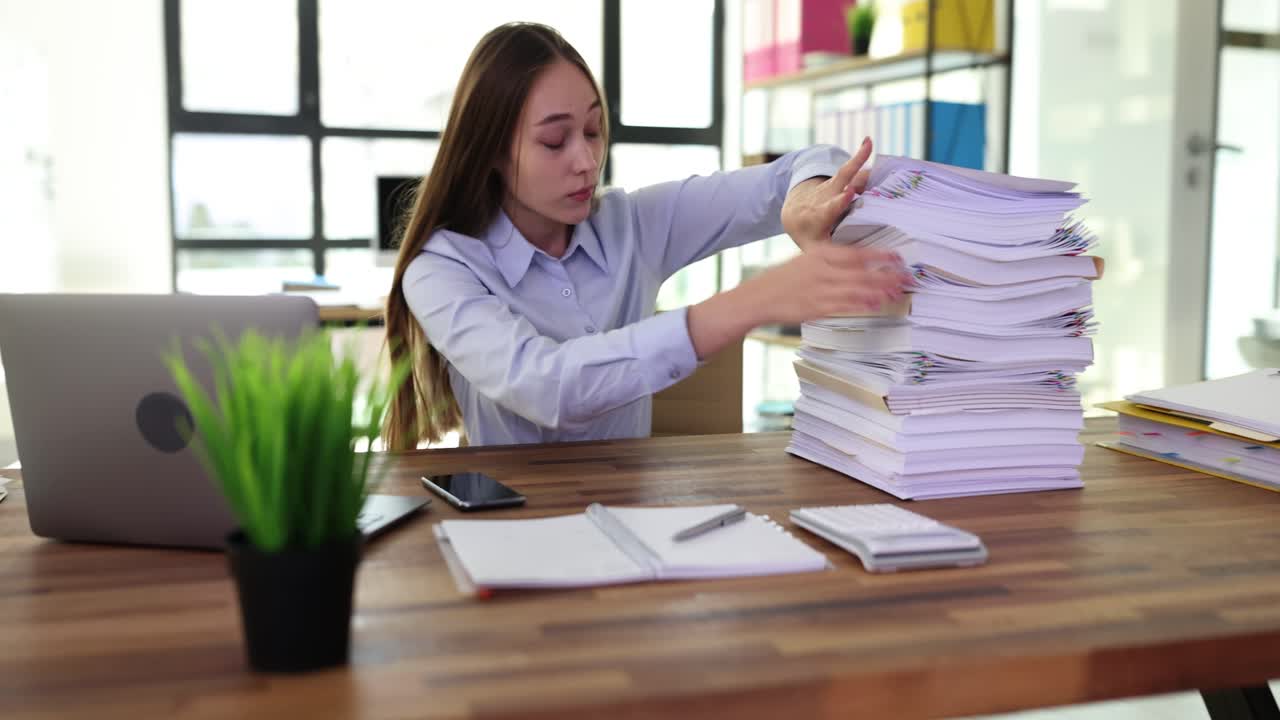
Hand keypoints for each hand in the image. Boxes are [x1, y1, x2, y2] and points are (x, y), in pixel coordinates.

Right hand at [685, 241, 910, 359]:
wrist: (758, 297)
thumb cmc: (783, 279)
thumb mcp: (806, 260)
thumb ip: (830, 260)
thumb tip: (856, 262)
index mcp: (820, 254)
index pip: (856, 252)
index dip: (880, 255)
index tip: (898, 258)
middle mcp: (822, 269)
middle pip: (862, 270)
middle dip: (886, 275)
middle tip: (907, 277)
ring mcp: (820, 288)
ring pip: (856, 288)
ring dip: (879, 290)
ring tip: (898, 292)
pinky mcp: (816, 306)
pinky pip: (844, 305)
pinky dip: (861, 304)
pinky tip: (875, 304)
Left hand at [781, 137, 873, 250]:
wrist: (794, 215)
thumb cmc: (811, 236)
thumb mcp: (817, 249)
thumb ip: (834, 255)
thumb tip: (860, 268)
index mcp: (818, 218)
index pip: (829, 209)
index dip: (838, 202)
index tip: (849, 193)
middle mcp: (824, 200)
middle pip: (838, 190)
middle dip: (849, 184)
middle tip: (859, 178)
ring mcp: (831, 188)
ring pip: (844, 174)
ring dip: (856, 161)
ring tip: (868, 146)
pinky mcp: (838, 181)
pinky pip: (850, 169)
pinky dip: (859, 156)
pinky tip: (867, 141)